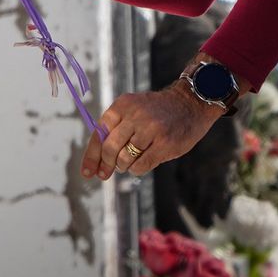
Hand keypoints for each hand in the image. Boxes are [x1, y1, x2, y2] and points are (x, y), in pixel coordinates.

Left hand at [81, 82, 223, 180]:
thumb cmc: (156, 112)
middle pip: (110, 148)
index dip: (91, 155)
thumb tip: (97, 160)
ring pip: (125, 158)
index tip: (87, 172)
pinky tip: (138, 166)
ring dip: (123, 166)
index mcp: (121, 106)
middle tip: (106, 172)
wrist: (190, 104)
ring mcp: (150, 129)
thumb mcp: (132, 109)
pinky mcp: (165, 144)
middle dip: (106, 164)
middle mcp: (134, 116)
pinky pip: (141, 165)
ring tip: (127, 164)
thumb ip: (115, 129)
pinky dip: (136, 169)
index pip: (99, 134)